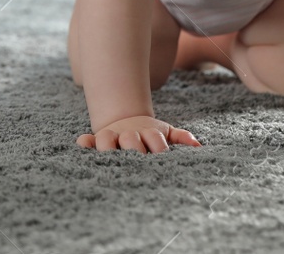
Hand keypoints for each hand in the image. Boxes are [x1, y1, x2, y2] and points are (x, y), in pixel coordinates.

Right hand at [76, 114, 200, 153]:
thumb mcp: (165, 132)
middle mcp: (129, 134)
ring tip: (109, 158)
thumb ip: (180, 137)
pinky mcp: (97, 140)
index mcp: (147, 132)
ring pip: (106, 138)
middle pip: (130, 139)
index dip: (159, 148)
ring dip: (107, 146)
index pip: (155, 139)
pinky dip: (84, 143)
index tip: (163, 160)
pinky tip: (84, 147)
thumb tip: (198, 146)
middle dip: (134, 149)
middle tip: (138, 162)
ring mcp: (112, 136)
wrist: (125, 120)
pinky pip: (87, 140)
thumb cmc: (149, 134)